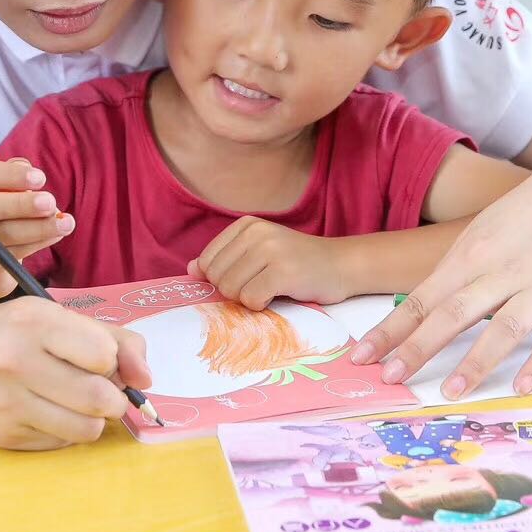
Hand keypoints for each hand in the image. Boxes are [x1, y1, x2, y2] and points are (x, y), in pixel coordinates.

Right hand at [0, 159, 74, 304]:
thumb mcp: (1, 194)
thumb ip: (12, 178)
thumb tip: (26, 167)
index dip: (10, 175)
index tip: (40, 178)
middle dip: (22, 204)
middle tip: (50, 202)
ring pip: (2, 233)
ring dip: (38, 227)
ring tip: (65, 223)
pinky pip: (10, 254)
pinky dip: (37, 243)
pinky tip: (55, 235)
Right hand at [0, 298, 150, 450]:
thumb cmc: (19, 333)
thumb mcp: (63, 320)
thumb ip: (117, 341)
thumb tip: (146, 380)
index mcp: (35, 321)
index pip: (104, 356)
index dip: (112, 362)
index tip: (99, 360)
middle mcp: (14, 361)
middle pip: (99, 399)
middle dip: (113, 399)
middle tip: (102, 391)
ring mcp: (4, 401)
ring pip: (85, 430)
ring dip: (94, 419)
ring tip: (78, 403)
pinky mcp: (0, 434)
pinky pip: (61, 444)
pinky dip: (66, 431)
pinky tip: (48, 411)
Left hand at [188, 217, 351, 308]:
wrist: (341, 265)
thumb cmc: (298, 263)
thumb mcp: (259, 253)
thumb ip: (226, 259)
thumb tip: (190, 270)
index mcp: (246, 225)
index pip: (207, 261)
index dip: (220, 280)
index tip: (245, 280)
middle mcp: (257, 233)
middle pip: (217, 277)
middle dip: (234, 292)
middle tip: (260, 287)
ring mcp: (271, 250)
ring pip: (232, 290)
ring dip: (249, 299)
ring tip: (270, 290)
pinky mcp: (283, 271)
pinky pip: (251, 299)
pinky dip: (261, 306)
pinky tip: (277, 296)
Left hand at [349, 155, 531, 398]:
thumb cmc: (524, 215)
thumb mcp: (481, 233)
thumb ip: (456, 273)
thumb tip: (420, 315)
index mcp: (471, 253)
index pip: (423, 298)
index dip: (392, 329)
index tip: (362, 355)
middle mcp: (502, 269)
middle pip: (453, 313)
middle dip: (419, 347)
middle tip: (392, 378)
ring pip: (504, 327)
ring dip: (476, 361)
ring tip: (451, 392)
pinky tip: (523, 385)